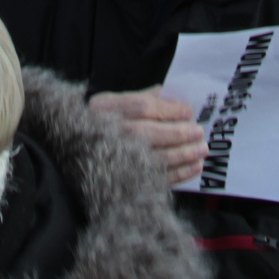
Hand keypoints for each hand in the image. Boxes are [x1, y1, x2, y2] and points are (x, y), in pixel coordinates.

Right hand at [89, 89, 206, 184]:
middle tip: (199, 132)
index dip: (168, 109)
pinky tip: (194, 167)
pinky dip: (179, 174)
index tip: (188, 112)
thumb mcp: (115, 103)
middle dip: (178, 133)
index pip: (142, 107)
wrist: (75, 152)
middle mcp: (108, 134)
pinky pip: (156, 179)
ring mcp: (116, 160)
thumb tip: (173, 97)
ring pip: (154, 158)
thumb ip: (143, 98)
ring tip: (202, 150)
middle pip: (149, 133)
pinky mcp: (126, 181)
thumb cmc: (101, 123)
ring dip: (183, 155)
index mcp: (106, 109)